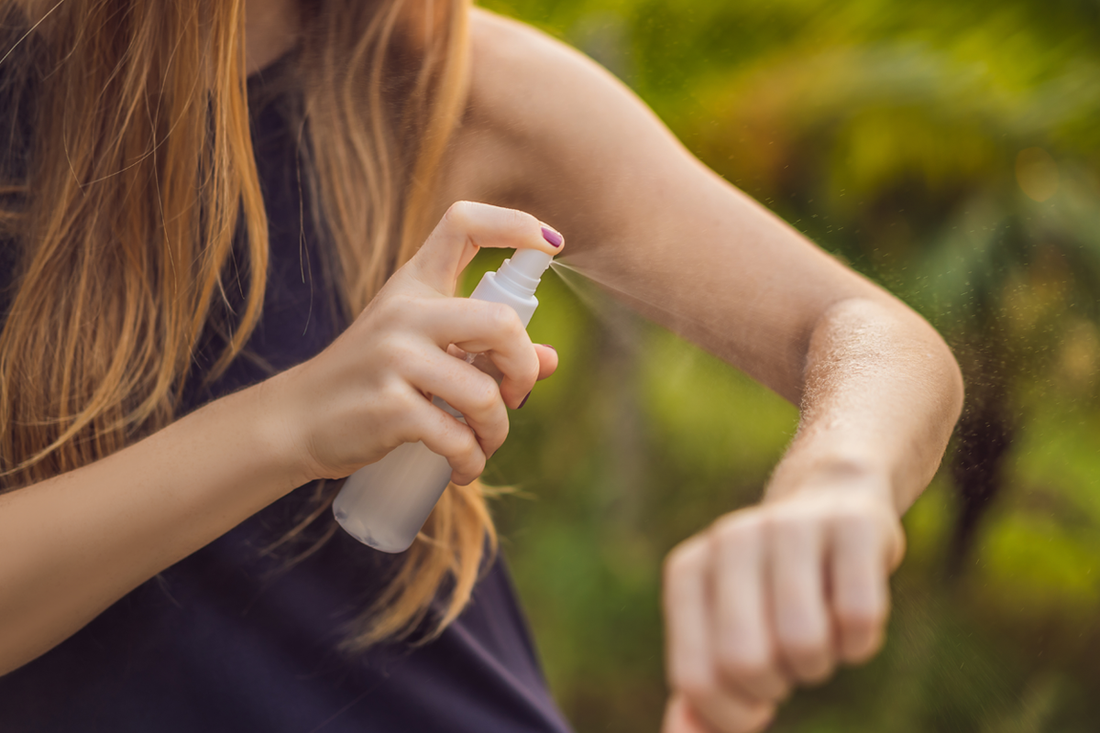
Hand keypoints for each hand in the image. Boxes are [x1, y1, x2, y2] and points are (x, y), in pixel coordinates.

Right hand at [271, 201, 561, 483]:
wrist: (298, 420)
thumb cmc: (370, 380)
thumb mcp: (421, 348)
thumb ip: (481, 349)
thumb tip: (551, 360)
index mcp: (414, 285)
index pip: (463, 224)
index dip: (515, 224)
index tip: (550, 244)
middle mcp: (405, 312)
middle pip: (501, 321)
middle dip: (523, 367)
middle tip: (515, 393)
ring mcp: (394, 358)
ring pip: (484, 394)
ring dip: (497, 430)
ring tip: (484, 444)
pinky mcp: (390, 408)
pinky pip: (457, 438)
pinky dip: (471, 461)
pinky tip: (464, 467)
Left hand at [661, 477, 904, 732]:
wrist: (831, 502)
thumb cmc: (771, 590)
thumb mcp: (724, 631)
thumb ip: (702, 690)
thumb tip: (682, 732)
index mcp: (689, 570)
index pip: (696, 680)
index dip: (733, 714)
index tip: (755, 698)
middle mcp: (731, 539)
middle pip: (746, 663)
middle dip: (776, 686)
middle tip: (787, 661)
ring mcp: (790, 525)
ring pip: (804, 643)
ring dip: (819, 663)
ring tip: (817, 634)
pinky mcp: (852, 525)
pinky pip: (858, 619)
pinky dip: (860, 642)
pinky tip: (849, 612)